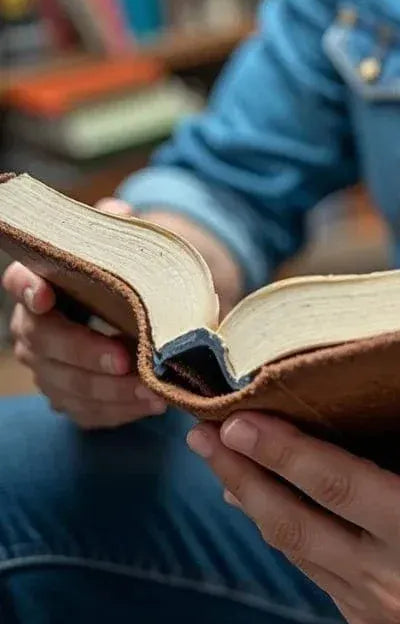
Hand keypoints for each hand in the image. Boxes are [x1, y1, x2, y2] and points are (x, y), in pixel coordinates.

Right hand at [3, 198, 167, 428]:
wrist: (141, 322)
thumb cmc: (128, 283)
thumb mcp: (127, 255)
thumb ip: (119, 233)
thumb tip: (117, 211)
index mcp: (40, 285)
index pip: (22, 282)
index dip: (29, 288)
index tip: (44, 294)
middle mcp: (33, 329)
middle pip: (45, 342)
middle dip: (85, 352)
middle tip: (126, 359)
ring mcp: (48, 368)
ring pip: (67, 385)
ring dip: (111, 390)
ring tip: (153, 389)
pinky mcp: (70, 399)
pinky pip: (88, 412)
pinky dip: (121, 411)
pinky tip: (153, 405)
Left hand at [186, 393, 399, 623]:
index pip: (341, 488)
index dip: (285, 453)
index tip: (237, 420)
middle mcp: (398, 582)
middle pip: (297, 523)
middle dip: (245, 476)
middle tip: (201, 434)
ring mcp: (384, 608)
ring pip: (297, 549)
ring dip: (254, 502)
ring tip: (220, 459)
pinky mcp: (380, 617)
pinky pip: (316, 568)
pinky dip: (283, 532)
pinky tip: (264, 501)